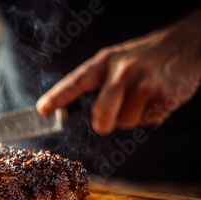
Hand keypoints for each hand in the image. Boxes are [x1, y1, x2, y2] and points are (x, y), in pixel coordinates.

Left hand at [36, 10, 200, 134]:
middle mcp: (123, 71)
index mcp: (105, 61)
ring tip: (140, 98)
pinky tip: (155, 99)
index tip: (44, 110)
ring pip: (126, 122)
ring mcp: (145, 83)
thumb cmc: (142, 58)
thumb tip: (69, 110)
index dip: (58, 97)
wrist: (186, 44)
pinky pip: (148, 121)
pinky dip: (150, 116)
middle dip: (102, 123)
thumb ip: (95, 82)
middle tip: (104, 122)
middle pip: (102, 113)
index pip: (76, 81)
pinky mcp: (165, 95)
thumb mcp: (115, 60)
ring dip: (131, 118)